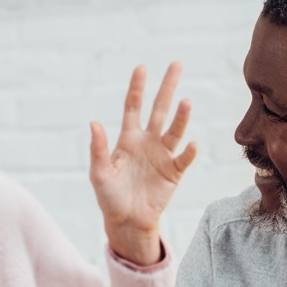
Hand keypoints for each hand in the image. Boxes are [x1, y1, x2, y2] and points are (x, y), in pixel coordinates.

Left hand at [90, 63, 196, 265]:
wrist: (127, 222)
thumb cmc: (110, 197)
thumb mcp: (99, 173)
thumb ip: (98, 149)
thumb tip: (94, 123)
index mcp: (128, 139)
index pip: (133, 107)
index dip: (137, 88)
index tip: (142, 67)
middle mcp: (148, 142)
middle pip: (159, 109)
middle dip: (167, 88)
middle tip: (176, 64)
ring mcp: (162, 156)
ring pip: (174, 131)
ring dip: (181, 117)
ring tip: (186, 101)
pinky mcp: (174, 173)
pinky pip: (183, 159)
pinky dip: (189, 152)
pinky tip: (192, 144)